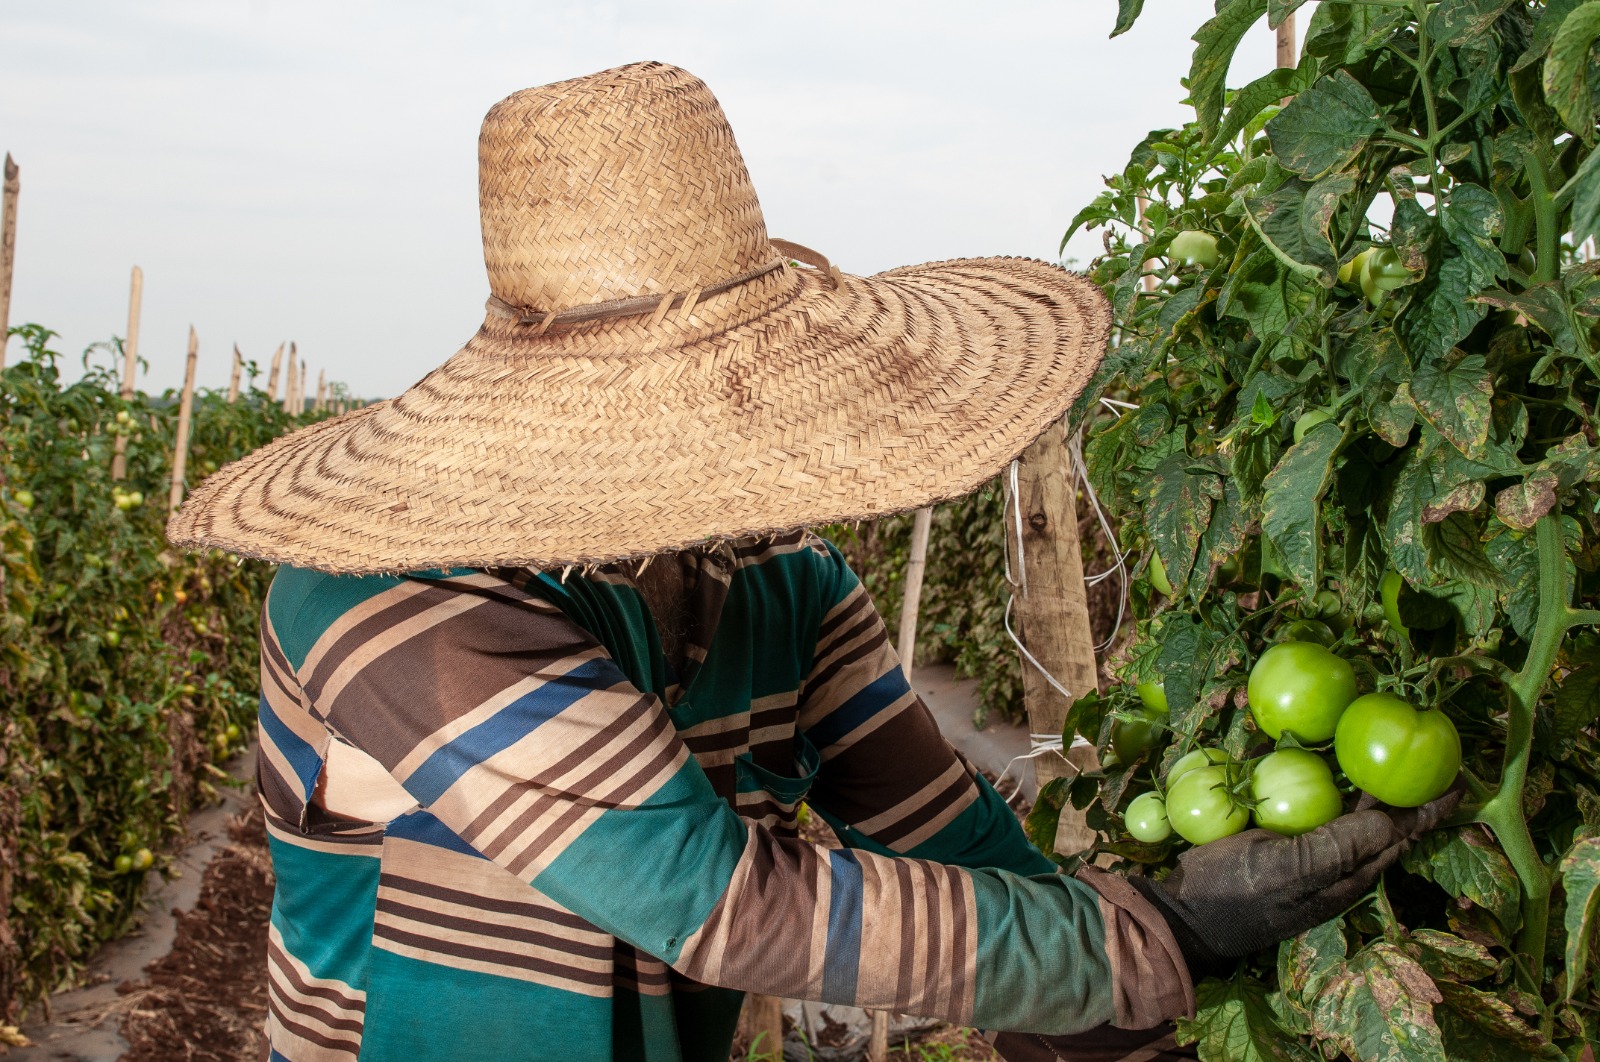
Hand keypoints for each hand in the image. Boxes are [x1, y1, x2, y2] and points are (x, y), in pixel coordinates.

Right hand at [1130, 782, 1462, 969]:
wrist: (1186, 910)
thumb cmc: (1241, 893)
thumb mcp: (1293, 871)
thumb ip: (1342, 846)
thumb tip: (1393, 818)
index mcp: (1349, 874)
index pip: (1402, 833)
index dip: (1430, 807)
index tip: (1456, 777)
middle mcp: (1336, 862)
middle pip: (1384, 822)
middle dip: (1409, 792)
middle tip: (1426, 754)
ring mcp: (1308, 851)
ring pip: (1352, 813)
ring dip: (1370, 785)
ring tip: (1384, 752)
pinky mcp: (1280, 840)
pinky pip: (1315, 808)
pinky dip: (1327, 783)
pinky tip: (1324, 761)